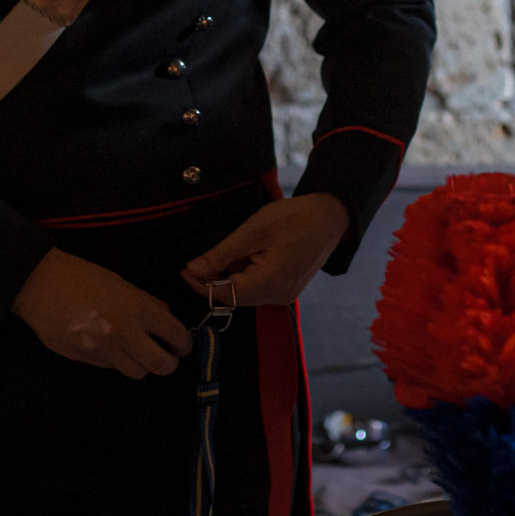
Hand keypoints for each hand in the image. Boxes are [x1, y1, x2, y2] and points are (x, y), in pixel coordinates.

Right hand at [9, 249, 192, 377]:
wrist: (41, 284)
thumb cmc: (83, 277)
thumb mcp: (121, 283)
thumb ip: (146, 303)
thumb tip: (166, 319)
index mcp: (137, 307)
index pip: (176, 335)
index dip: (184, 344)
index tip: (183, 345)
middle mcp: (124, 331)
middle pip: (161, 365)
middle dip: (169, 363)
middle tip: (167, 357)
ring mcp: (103, 349)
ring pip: (137, 372)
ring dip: (142, 365)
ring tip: (138, 353)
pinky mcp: (85, 359)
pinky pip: (112, 368)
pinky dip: (118, 362)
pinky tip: (112, 348)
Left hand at [182, 193, 351, 307]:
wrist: (329, 217)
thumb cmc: (294, 218)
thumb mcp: (253, 230)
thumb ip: (222, 254)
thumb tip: (194, 269)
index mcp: (270, 283)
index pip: (225, 295)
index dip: (201, 285)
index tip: (184, 270)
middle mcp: (279, 296)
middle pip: (234, 297)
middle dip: (214, 280)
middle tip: (200, 259)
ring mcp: (285, 296)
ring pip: (244, 294)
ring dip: (231, 276)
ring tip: (237, 249)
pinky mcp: (287, 290)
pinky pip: (257, 289)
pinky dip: (245, 276)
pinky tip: (249, 255)